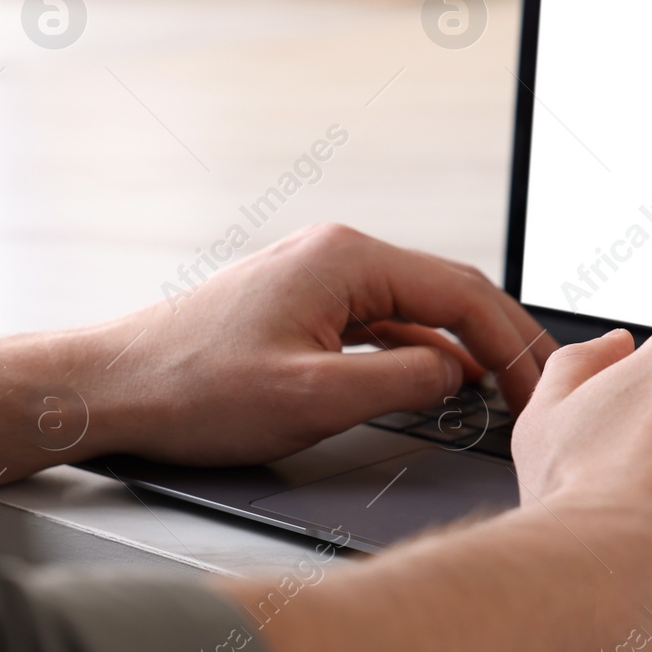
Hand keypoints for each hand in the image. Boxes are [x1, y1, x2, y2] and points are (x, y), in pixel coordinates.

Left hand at [80, 224, 557, 466]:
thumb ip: (403, 384)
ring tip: (507, 386)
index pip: (462, 293)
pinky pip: (386, 321)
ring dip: (466, 345)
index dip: (511, 344)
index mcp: (348, 260)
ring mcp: (320, 276)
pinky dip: (423, 350)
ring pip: (420, 306)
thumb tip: (457, 375)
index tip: (539, 388)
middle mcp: (339, 254)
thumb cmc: (192, 389)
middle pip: (449, 291)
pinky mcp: (305, 303)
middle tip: (542, 384)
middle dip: (502, 338)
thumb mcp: (314, 398)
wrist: (109, 388)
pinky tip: (444, 380)